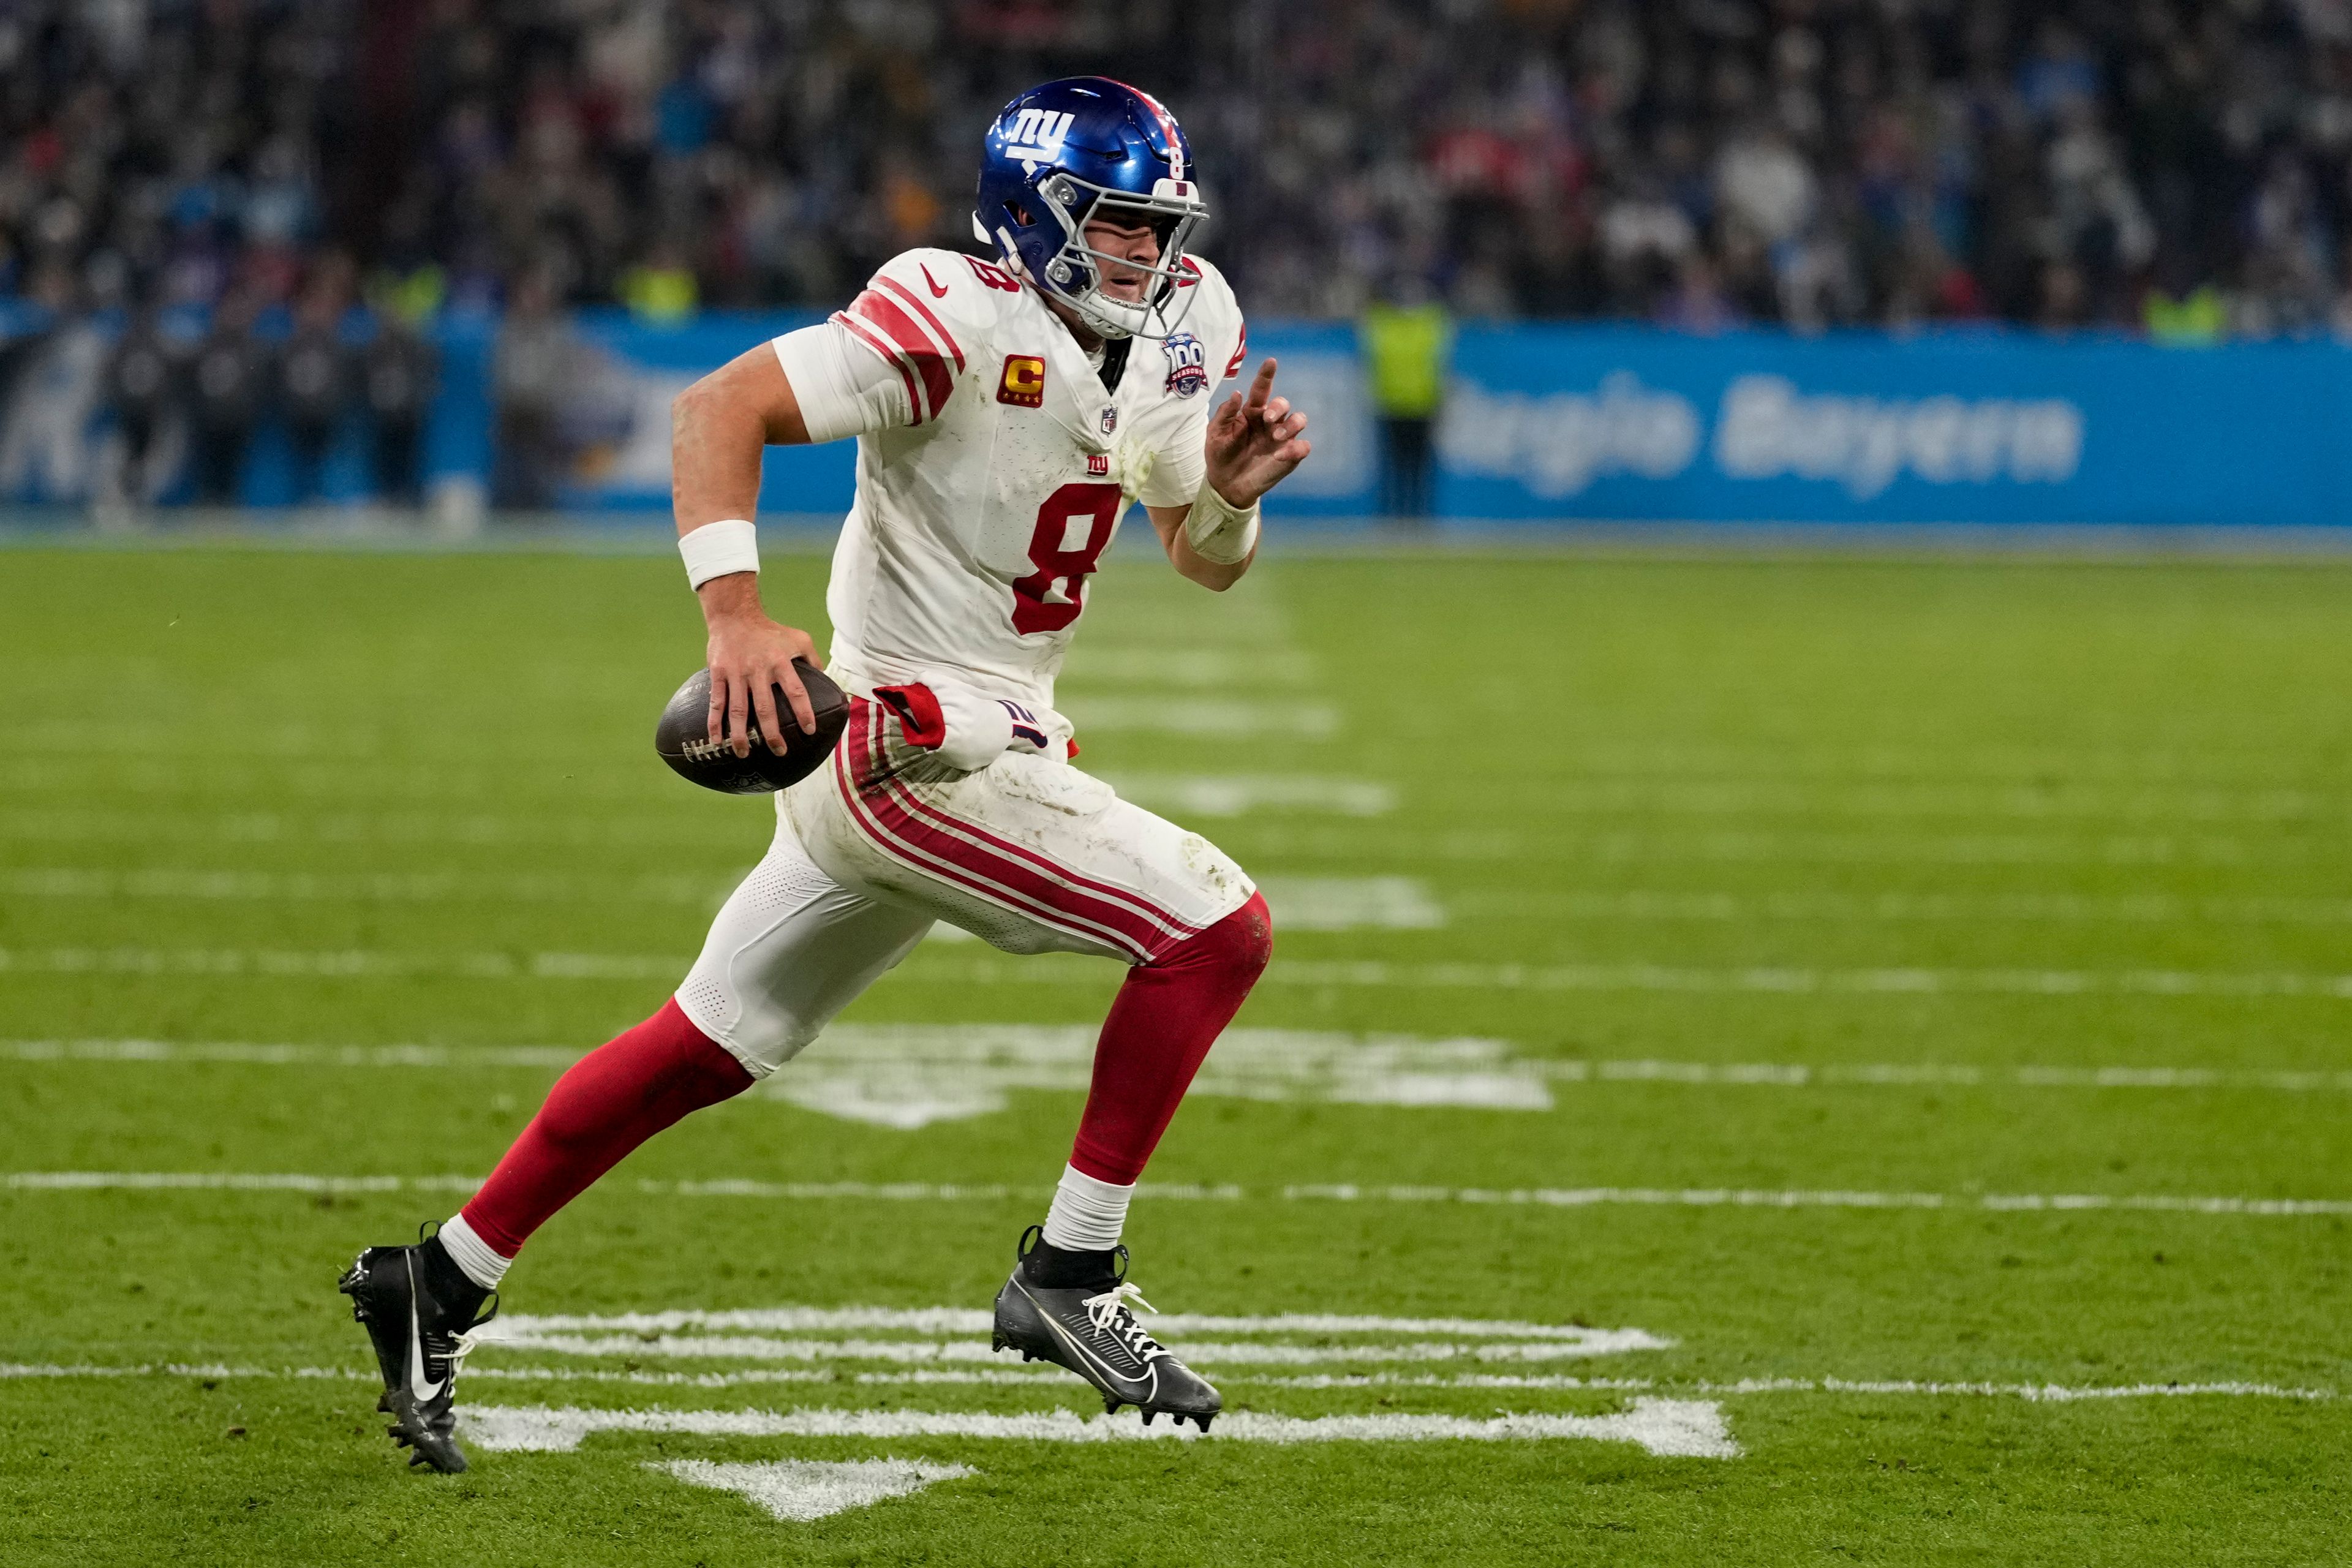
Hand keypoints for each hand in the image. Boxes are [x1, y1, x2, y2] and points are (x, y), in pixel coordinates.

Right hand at [700, 579, 822, 756]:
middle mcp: (758, 670)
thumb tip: (826, 680)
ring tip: (744, 753)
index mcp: (781, 662)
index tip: (809, 731)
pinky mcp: (719, 673)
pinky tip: (717, 741)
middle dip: (772, 734)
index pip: (796, 691)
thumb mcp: (798, 638)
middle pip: (765, 708)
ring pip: (738, 709)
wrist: (734, 615)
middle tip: (779, 752)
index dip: (804, 712)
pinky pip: (717, 702)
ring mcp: (737, 673)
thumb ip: (813, 659)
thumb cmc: (770, 630)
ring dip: (741, 735)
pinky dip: (715, 723)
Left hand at [1204, 358, 1310, 507]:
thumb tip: (1238, 394)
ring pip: (1299, 420)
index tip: (1271, 362)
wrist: (1226, 485)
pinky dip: (1296, 448)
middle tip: (1268, 419)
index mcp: (1251, 412)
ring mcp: (1281, 438)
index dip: (1266, 375)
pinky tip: (1279, 455)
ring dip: (1292, 424)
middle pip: (1283, 404)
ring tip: (1277, 436)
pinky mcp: (1289, 456)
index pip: (1261, 389)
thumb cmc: (1220, 455)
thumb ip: (1225, 414)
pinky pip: (1303, 447)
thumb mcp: (1215, 434)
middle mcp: (1270, 421)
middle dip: (1279, 407)